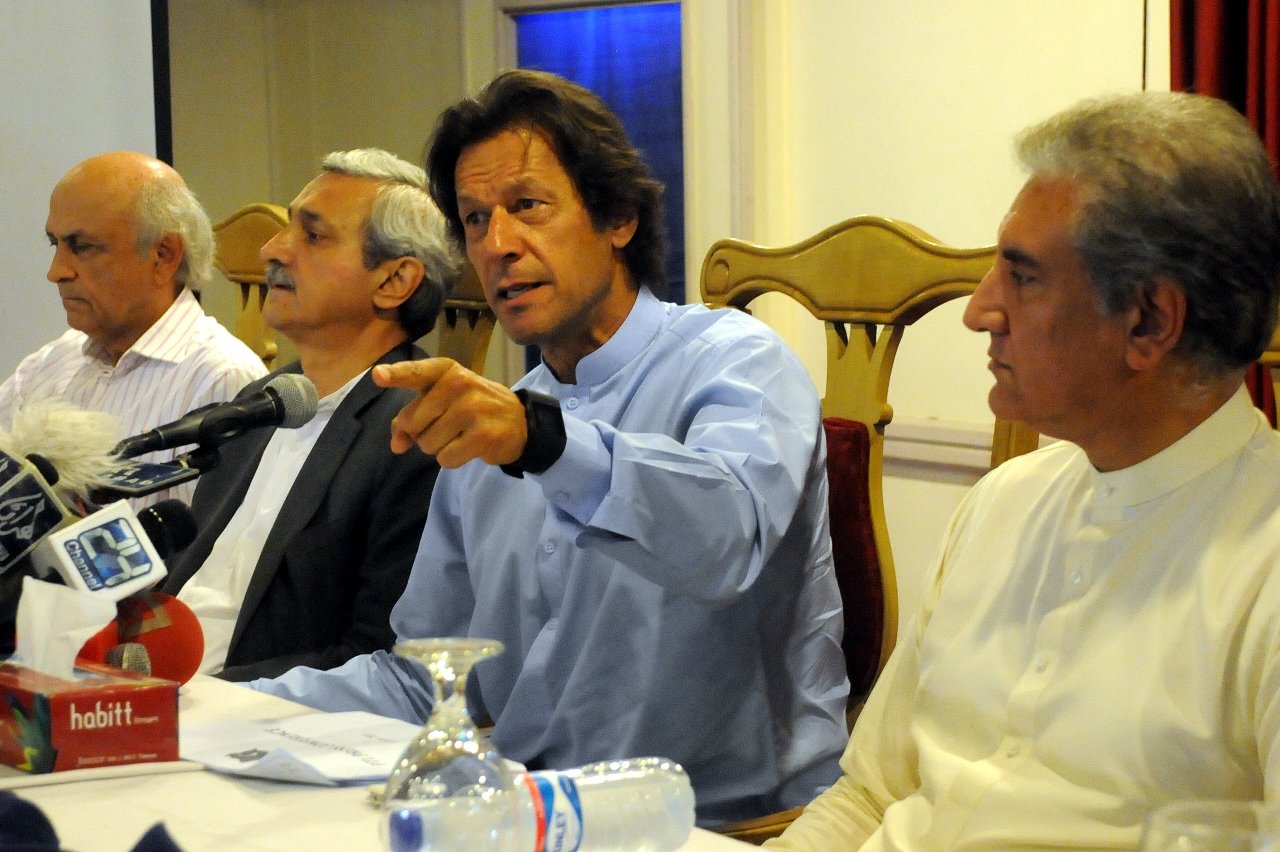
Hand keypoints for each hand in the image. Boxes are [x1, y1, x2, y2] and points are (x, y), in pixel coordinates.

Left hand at [372, 358, 526, 467]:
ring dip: (437, 447)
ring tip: (459, 435)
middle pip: (412, 422)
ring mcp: (473, 409)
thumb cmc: (471, 408)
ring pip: (427, 443)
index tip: (377, 375)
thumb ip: (410, 418)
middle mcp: (459, 384)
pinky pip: (445, 458)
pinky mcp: (483, 435)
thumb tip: (396, 444)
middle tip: (443, 425)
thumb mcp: (441, 402)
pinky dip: (452, 459)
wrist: (519, 421)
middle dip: (420, 431)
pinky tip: (468, 447)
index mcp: (446, 371)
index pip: (416, 372)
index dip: (395, 374)